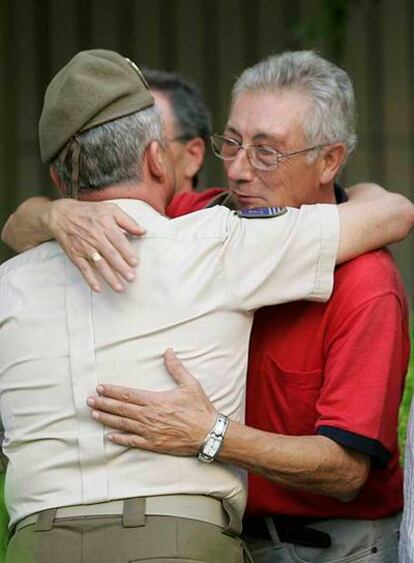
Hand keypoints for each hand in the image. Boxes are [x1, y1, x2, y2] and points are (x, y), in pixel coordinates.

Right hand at [46, 199, 145, 291]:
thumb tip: (143, 231)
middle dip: (121, 268)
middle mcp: (95, 237)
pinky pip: (84, 268)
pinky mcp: (75, 255)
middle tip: (131, 278)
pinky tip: (98, 288)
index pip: (119, 241)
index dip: (127, 253)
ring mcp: (85, 247)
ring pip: (99, 264)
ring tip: (120, 288)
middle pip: (110, 255)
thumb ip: (128, 221)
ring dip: (109, 277)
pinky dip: (90, 279)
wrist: (61, 215)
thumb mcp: (110, 209)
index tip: (135, 263)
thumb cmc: (89, 212)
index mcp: (106, 225)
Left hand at [87, 349, 216, 454]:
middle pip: (121, 409)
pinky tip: (109, 436)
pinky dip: (119, 439)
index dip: (112, 391)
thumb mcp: (190, 384)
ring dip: (107, 419)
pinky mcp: (153, 444)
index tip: (100, 388)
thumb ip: (176, 368)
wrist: (208, 434)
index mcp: (155, 401)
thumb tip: (168, 351)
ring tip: (94, 414)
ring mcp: (149, 432)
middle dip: (103, 403)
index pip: (128, 394)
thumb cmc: (199, 409)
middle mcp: (149, 416)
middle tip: (89, 400)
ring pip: (123, 424)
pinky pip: (132, 441)